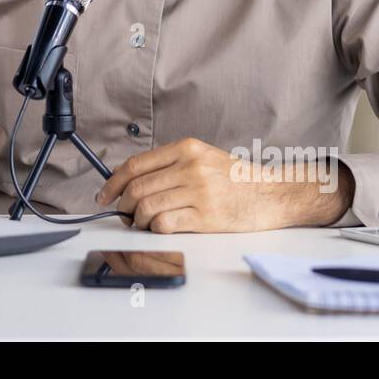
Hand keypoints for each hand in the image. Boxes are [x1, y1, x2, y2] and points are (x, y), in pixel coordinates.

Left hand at [94, 138, 351, 232]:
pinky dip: (154, 229)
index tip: (105, 194)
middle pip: (137, 187)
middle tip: (125, 214)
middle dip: (123, 205)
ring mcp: (198, 192)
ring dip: (138, 220)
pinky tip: (159, 229)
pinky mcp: (206, 217)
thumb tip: (133, 182)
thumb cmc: (237, 178)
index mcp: (187, 149)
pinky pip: (164, 224)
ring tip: (143, 223)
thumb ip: (171, 164)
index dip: (113, 182)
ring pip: (146, 207)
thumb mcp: (204, 157)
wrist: (273, 195)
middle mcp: (190, 167)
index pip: (136, 164)